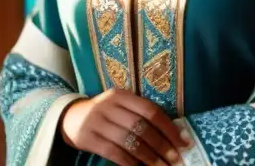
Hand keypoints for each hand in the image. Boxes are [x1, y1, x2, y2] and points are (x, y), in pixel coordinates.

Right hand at [60, 87, 186, 165]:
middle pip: (140, 127)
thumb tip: (173, 135)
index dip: (169, 127)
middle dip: (161, 145)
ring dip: (149, 157)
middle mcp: (108, 106)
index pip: (150, 110)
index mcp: (121, 94)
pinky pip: (114, 153)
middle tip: (176, 159)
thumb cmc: (106, 113)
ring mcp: (96, 122)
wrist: (71, 117)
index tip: (183, 142)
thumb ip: (141, 115)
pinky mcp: (87, 139)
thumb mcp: (121, 106)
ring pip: (128, 142)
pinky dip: (130, 163)